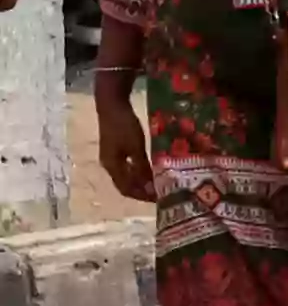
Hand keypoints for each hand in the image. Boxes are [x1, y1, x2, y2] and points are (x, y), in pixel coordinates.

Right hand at [93, 84, 148, 202]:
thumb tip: (149, 186)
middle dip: (141, 191)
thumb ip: (141, 167)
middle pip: (125, 185)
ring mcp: (110, 157)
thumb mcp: (136, 147)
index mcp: (112, 166)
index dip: (142, 196)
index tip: (159, 199)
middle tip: (160, 194)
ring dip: (140, 182)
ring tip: (157, 184)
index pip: (126, 189)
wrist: (111, 105)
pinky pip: (126, 168)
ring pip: (125, 177)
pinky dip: (137, 173)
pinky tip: (149, 170)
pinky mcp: (114, 150)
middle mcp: (109, 165)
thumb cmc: (124, 126)